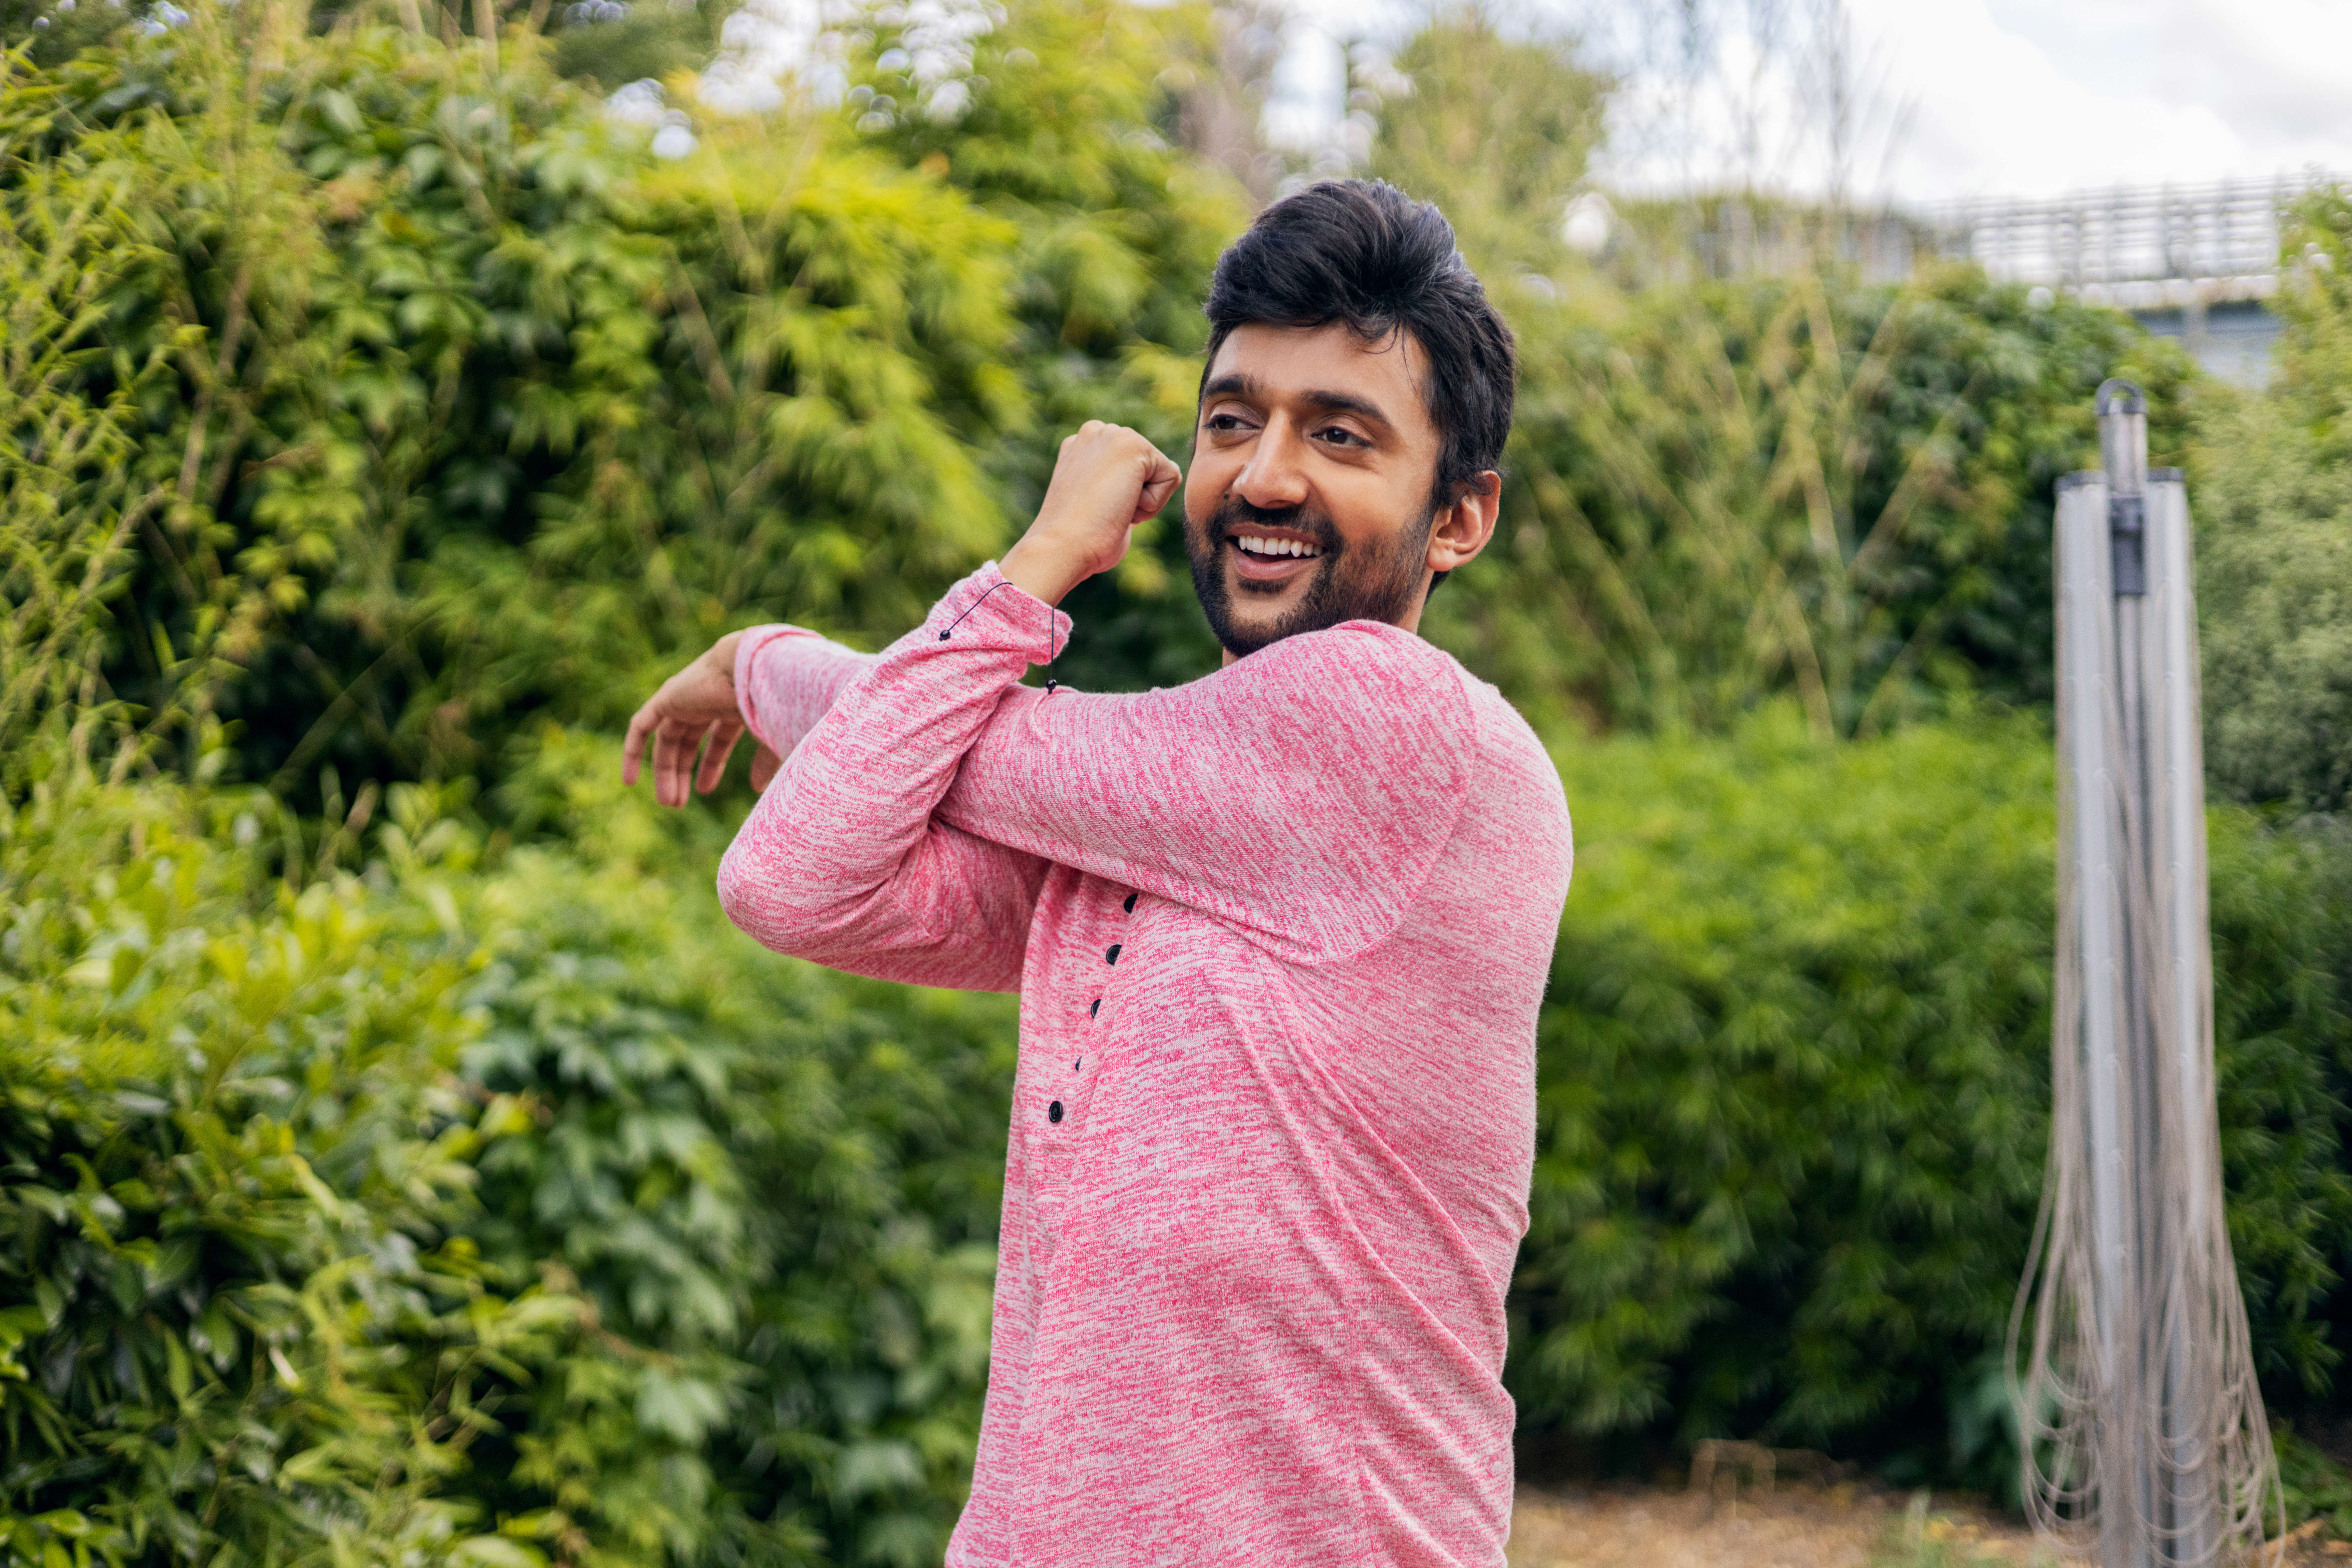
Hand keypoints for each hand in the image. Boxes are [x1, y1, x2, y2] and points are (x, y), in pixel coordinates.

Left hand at [622, 631, 783, 805]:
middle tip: (677, 803)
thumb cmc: (772, 701)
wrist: (754, 669)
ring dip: (665, 771)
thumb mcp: (771, 739)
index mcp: (733, 705)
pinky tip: (629, 780)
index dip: (711, 765)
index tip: (704, 790)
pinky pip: (642, 726)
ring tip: (668, 802)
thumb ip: (765, 762)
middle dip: (682, 771)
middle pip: (687, 741)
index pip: (718, 737)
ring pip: (667, 739)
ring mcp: (685, 697)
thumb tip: (759, 788)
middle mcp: (707, 700)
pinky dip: (633, 750)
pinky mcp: (667, 697)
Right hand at [1000, 421, 1180, 604]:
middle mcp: (1095, 433)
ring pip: (1160, 472)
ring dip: (1145, 501)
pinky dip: (1155, 502)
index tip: (1097, 511)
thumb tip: (1135, 493)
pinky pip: (1171, 477)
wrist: (1063, 546)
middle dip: (1136, 497)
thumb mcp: (1094, 504)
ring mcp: (1113, 434)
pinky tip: (1123, 506)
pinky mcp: (1134, 444)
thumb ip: (1112, 487)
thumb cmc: (1079, 541)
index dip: (1124, 500)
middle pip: (1148, 470)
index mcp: (1081, 447)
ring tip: (1112, 508)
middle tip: (1106, 511)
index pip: (1131, 471)